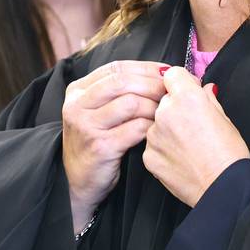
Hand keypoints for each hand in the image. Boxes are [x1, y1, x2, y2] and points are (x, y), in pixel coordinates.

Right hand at [62, 60, 167, 230]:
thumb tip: (161, 73)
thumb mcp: (97, 111)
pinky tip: (157, 131)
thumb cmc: (96, 142)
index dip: (146, 68)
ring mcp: (87, 126)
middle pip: (123, 81)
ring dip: (154, 106)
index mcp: (78, 91)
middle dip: (153, 85)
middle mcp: (78, 105)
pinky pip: (135, 128)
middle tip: (172, 92)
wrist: (78, 181)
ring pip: (131, 103)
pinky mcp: (100, 147)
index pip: (117, 68)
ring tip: (166, 113)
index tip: (168, 73)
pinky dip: (151, 127)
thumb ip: (119, 91)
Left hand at [143, 66, 249, 206]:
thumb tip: (204, 90)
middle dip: (175, 107)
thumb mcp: (226, 119)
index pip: (172, 74)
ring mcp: (154, 136)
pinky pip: (153, 145)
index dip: (182, 82)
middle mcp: (165, 112)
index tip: (188, 92)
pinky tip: (181, 158)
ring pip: (156, 123)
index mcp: (187, 98)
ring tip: (188, 146)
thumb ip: (208, 99)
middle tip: (192, 124)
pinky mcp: (149, 156)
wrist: (222, 189)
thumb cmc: (229, 155)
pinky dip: (163, 149)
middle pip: (163, 100)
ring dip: (167, 129)